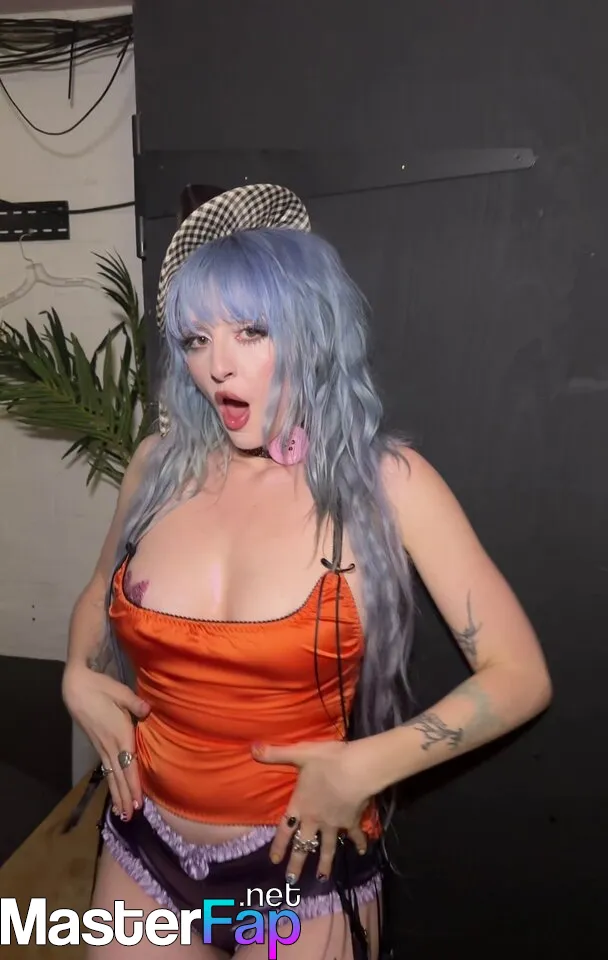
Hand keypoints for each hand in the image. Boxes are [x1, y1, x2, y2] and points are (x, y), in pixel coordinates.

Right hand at [62, 663, 149, 820]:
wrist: (76, 689)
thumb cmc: (101, 688)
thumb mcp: (121, 692)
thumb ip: (135, 703)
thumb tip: (148, 710)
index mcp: (120, 734)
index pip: (129, 765)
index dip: (134, 785)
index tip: (138, 803)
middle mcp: (111, 745)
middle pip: (120, 776)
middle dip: (125, 797)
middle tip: (131, 817)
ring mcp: (102, 747)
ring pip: (112, 775)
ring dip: (117, 794)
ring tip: (122, 813)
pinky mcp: (97, 745)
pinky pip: (106, 768)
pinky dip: (111, 782)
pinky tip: (114, 790)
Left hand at [252, 739, 370, 883]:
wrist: (356, 770)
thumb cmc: (326, 762)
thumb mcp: (299, 754)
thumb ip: (275, 753)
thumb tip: (251, 748)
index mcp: (300, 805)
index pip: (285, 829)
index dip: (279, 845)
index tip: (274, 861)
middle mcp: (315, 820)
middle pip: (304, 845)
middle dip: (297, 863)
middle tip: (292, 881)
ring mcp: (334, 824)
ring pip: (327, 848)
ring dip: (325, 863)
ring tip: (322, 877)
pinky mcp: (352, 822)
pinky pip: (355, 836)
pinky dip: (359, 843)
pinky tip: (361, 852)